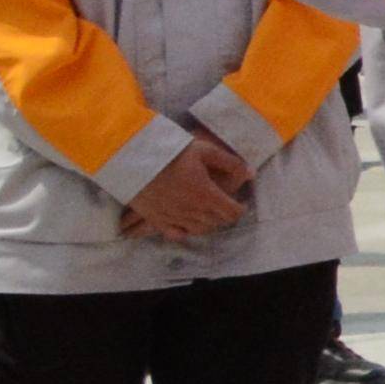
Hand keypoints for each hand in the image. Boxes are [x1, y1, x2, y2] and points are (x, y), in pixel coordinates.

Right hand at [120, 133, 254, 239]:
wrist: (133, 159)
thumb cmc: (171, 152)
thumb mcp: (204, 150)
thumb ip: (230, 163)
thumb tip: (251, 173)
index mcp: (206, 194)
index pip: (231, 213)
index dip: (239, 209)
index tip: (240, 204)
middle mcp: (191, 210)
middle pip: (217, 222)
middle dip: (225, 215)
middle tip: (226, 205)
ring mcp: (173, 217)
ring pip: (199, 229)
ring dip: (208, 223)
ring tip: (209, 213)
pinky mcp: (156, 219)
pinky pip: (176, 233)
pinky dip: (186, 231)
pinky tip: (187, 222)